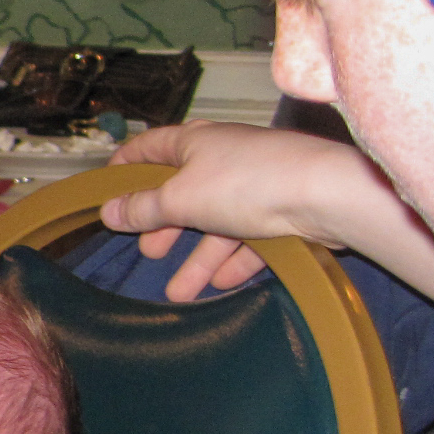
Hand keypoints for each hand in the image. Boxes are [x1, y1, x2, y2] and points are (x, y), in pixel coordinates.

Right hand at [102, 122, 383, 298]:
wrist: (327, 196)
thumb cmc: (244, 184)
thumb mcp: (181, 199)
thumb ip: (143, 209)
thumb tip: (108, 211)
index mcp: (195, 141)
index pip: (149, 147)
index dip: (125, 167)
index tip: (105, 191)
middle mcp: (224, 157)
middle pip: (184, 192)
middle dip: (165, 226)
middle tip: (149, 253)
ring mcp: (256, 184)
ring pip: (217, 223)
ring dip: (198, 257)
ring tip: (180, 293)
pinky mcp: (284, 210)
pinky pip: (251, 237)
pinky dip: (234, 260)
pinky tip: (221, 285)